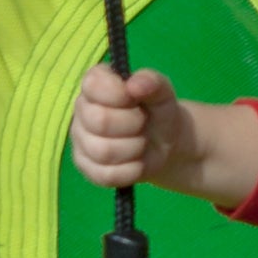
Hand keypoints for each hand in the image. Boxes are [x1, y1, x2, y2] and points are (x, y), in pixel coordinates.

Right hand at [69, 66, 257, 207]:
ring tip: (144, 146)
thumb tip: (135, 82)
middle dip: (131, 128)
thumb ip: (152, 83)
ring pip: (100, 151)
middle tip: (146, 128)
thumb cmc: (168, 116)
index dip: (117, 96)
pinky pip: (100, 175)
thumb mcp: (166, 95)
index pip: (91, 84)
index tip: (137, 101)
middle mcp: (84, 111)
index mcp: (98, 86)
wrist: (174, 148)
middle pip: (97, 122)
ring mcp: (83, 141)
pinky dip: (126, 172)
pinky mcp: (88, 168)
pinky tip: (137, 165)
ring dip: (132, 152)